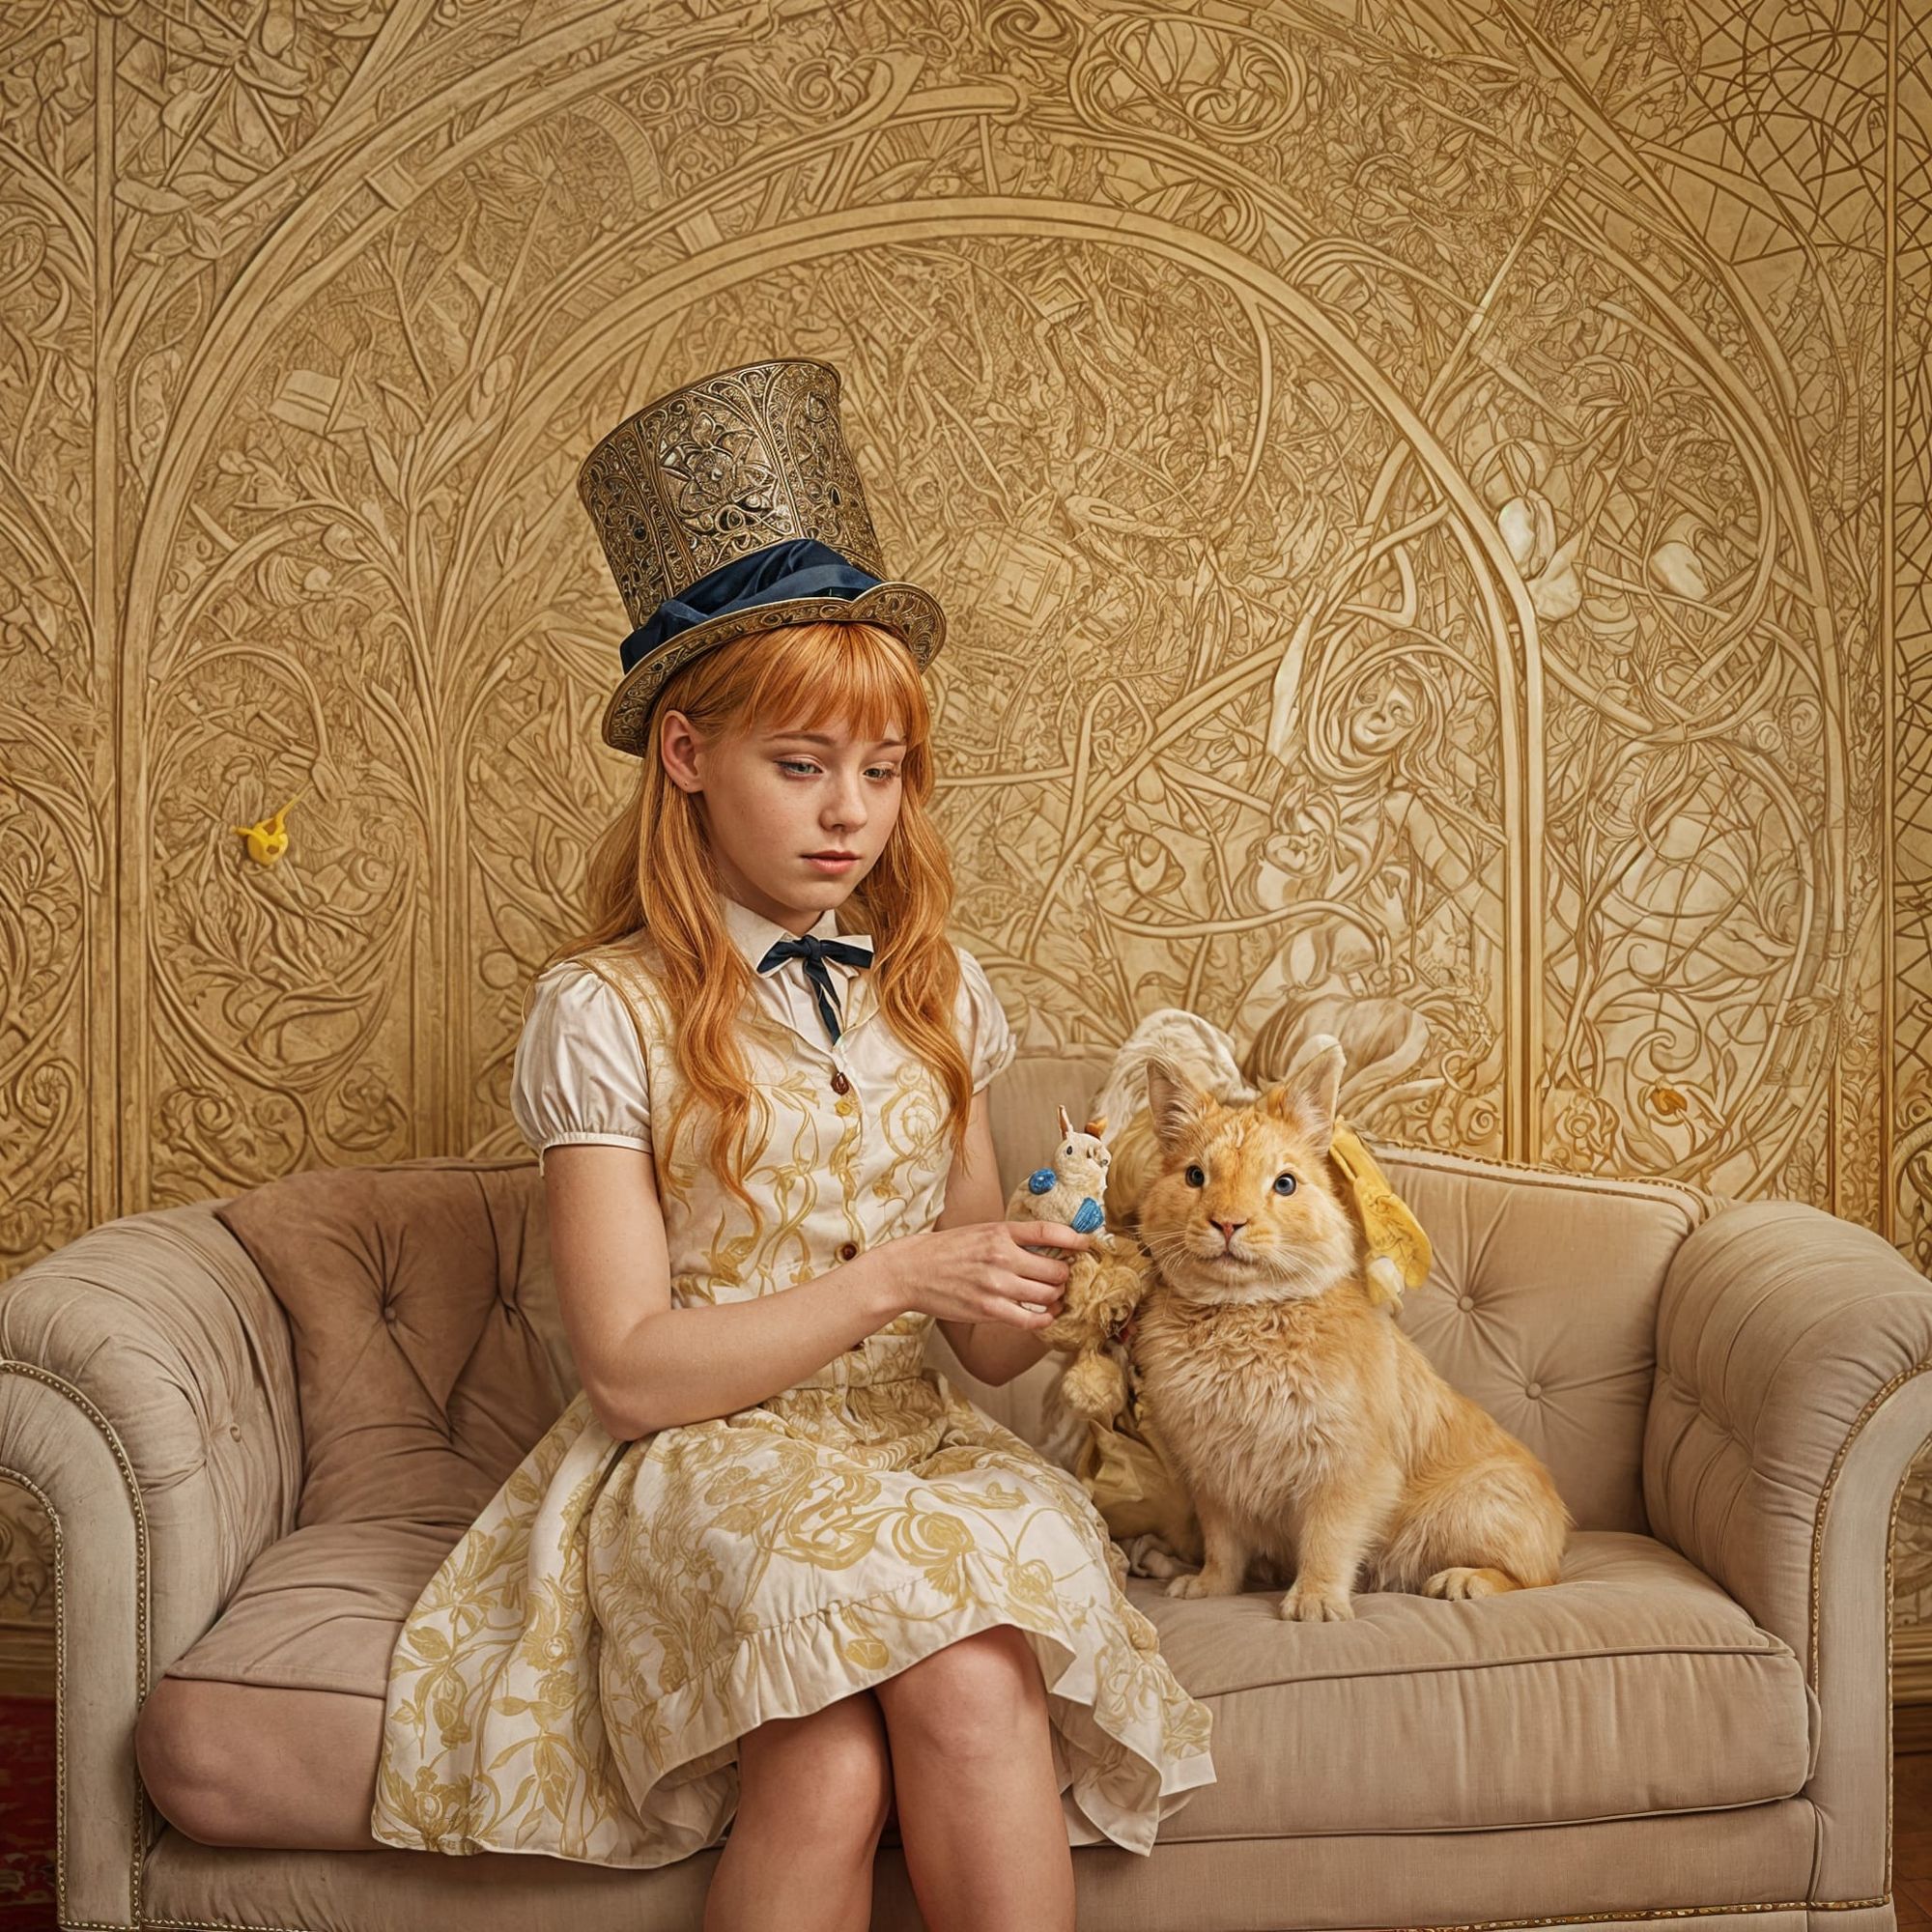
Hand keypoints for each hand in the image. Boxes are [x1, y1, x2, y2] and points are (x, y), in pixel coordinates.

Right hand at [896, 1221, 1094, 1329]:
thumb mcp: (979, 1232)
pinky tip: (1044, 1315)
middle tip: (1063, 1279)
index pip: (1048, 1232)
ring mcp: (996, 1284)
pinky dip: (1044, 1319)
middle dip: (1065, 1276)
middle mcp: (1001, 1256)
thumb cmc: (946, 1251)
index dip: (1075, 1238)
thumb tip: (1045, 1246)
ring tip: (1053, 1297)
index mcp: (1000, 1232)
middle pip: (1055, 1269)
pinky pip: (1030, 1318)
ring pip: (1047, 1295)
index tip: (1087, 1245)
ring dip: (1056, 1298)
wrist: (911, 1270)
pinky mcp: (989, 1309)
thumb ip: (1010, 1238)